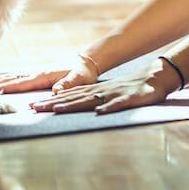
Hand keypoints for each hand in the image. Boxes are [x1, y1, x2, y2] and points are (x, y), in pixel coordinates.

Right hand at [0, 52, 98, 94]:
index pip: (24, 83)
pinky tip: (4, 82)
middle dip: (0, 84)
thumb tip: (57, 90)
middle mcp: (38, 73)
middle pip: (15, 79)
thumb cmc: (83, 73)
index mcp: (44, 76)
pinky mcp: (39, 75)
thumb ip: (68, 84)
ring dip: (3, 81)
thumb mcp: (79, 79)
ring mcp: (38, 73)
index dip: (10, 87)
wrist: (86, 62)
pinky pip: (21, 78)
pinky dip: (10, 79)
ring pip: (16, 77)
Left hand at [28, 59, 179, 115]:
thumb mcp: (111, 95)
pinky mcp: (131, 98)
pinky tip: (99, 112)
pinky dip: (109, 107)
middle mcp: (101, 92)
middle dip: (53, 103)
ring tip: (56, 110)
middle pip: (74, 98)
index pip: (69, 96)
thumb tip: (78, 109)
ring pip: (91, 100)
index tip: (32, 107)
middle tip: (33, 109)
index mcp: (95, 92)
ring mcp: (115, 94)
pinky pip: (119, 104)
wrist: (156, 77)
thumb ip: (95, 100)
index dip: (50, 101)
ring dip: (73, 105)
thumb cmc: (132, 89)